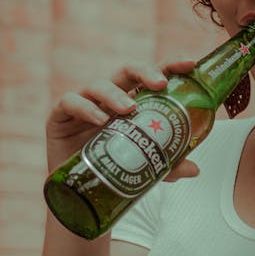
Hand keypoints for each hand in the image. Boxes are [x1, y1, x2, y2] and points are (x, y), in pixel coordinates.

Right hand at [46, 59, 199, 180]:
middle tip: (160, 84)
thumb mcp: (145, 166)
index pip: (152, 76)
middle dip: (145, 72)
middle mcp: (109, 97)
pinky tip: (100, 120)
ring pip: (98, 85)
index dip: (170, 66)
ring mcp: (84, 103)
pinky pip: (70, 102)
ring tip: (129, 109)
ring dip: (115, 94)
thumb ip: (168, 166)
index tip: (190, 64)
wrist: (79, 191)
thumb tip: (195, 170)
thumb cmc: (112, 168)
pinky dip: (86, 108)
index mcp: (132, 101)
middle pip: (127, 71)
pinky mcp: (60, 116)